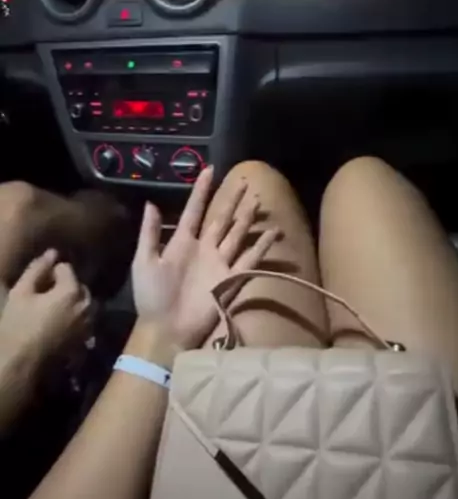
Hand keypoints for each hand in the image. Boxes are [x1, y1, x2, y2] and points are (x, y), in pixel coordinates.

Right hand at [0, 249, 91, 365]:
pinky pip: (84, 318)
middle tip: (43, 297)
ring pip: (83, 302)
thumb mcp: (21, 292)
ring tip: (50, 310)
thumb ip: (38, 269)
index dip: (50, 273)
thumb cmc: (17, 326)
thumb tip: (52, 252)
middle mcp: (87, 305)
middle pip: (78, 285)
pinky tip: (57, 324)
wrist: (20, 364)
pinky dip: (75, 316)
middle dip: (64, 286)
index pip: (66, 268)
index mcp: (72, 291)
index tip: (37, 285)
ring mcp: (89, 324)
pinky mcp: (86, 338)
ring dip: (71, 301)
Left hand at [132, 166, 277, 355]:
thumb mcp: (144, 261)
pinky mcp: (231, 278)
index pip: (194, 210)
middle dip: (232, 200)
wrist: (165, 328)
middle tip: (246, 181)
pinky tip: (273, 233)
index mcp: (182, 242)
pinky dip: (261, 246)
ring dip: (247, 218)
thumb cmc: (151, 296)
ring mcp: (219, 263)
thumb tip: (150, 202)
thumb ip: (150, 233)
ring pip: (236, 234)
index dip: (202, 191)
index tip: (210, 170)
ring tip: (259, 201)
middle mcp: (204, 248)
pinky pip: (249, 259)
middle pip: (221, 218)